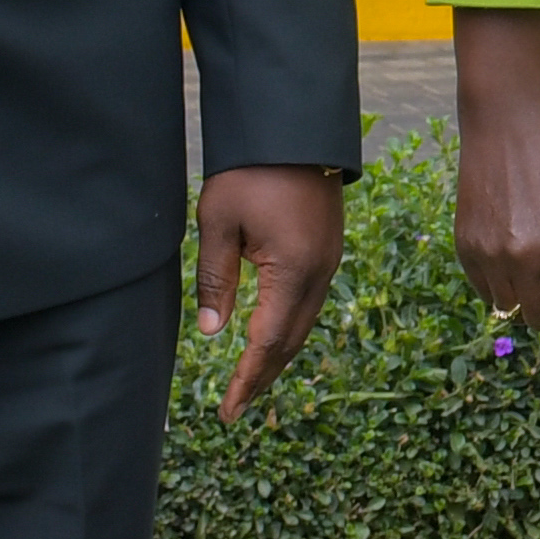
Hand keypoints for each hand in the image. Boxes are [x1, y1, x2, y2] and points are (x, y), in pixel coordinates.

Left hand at [192, 164, 347, 419]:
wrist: (294, 128)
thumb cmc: (249, 171)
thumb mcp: (218, 224)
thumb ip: (214, 280)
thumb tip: (210, 331)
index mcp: (294, 271)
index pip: (268, 341)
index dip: (247, 379)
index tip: (229, 410)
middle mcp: (320, 273)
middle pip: (292, 340)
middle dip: (263, 376)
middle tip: (236, 407)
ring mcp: (329, 261)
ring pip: (304, 323)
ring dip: (277, 354)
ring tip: (250, 379)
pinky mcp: (328, 249)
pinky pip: (310, 302)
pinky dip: (289, 328)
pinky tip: (270, 334)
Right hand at [450, 5, 539, 361]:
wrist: (507, 120)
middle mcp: (520, 258)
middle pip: (537, 318)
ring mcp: (488, 252)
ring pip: (508, 307)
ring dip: (526, 302)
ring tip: (537, 272)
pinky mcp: (464, 243)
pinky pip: (483, 288)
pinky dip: (500, 286)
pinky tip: (513, 261)